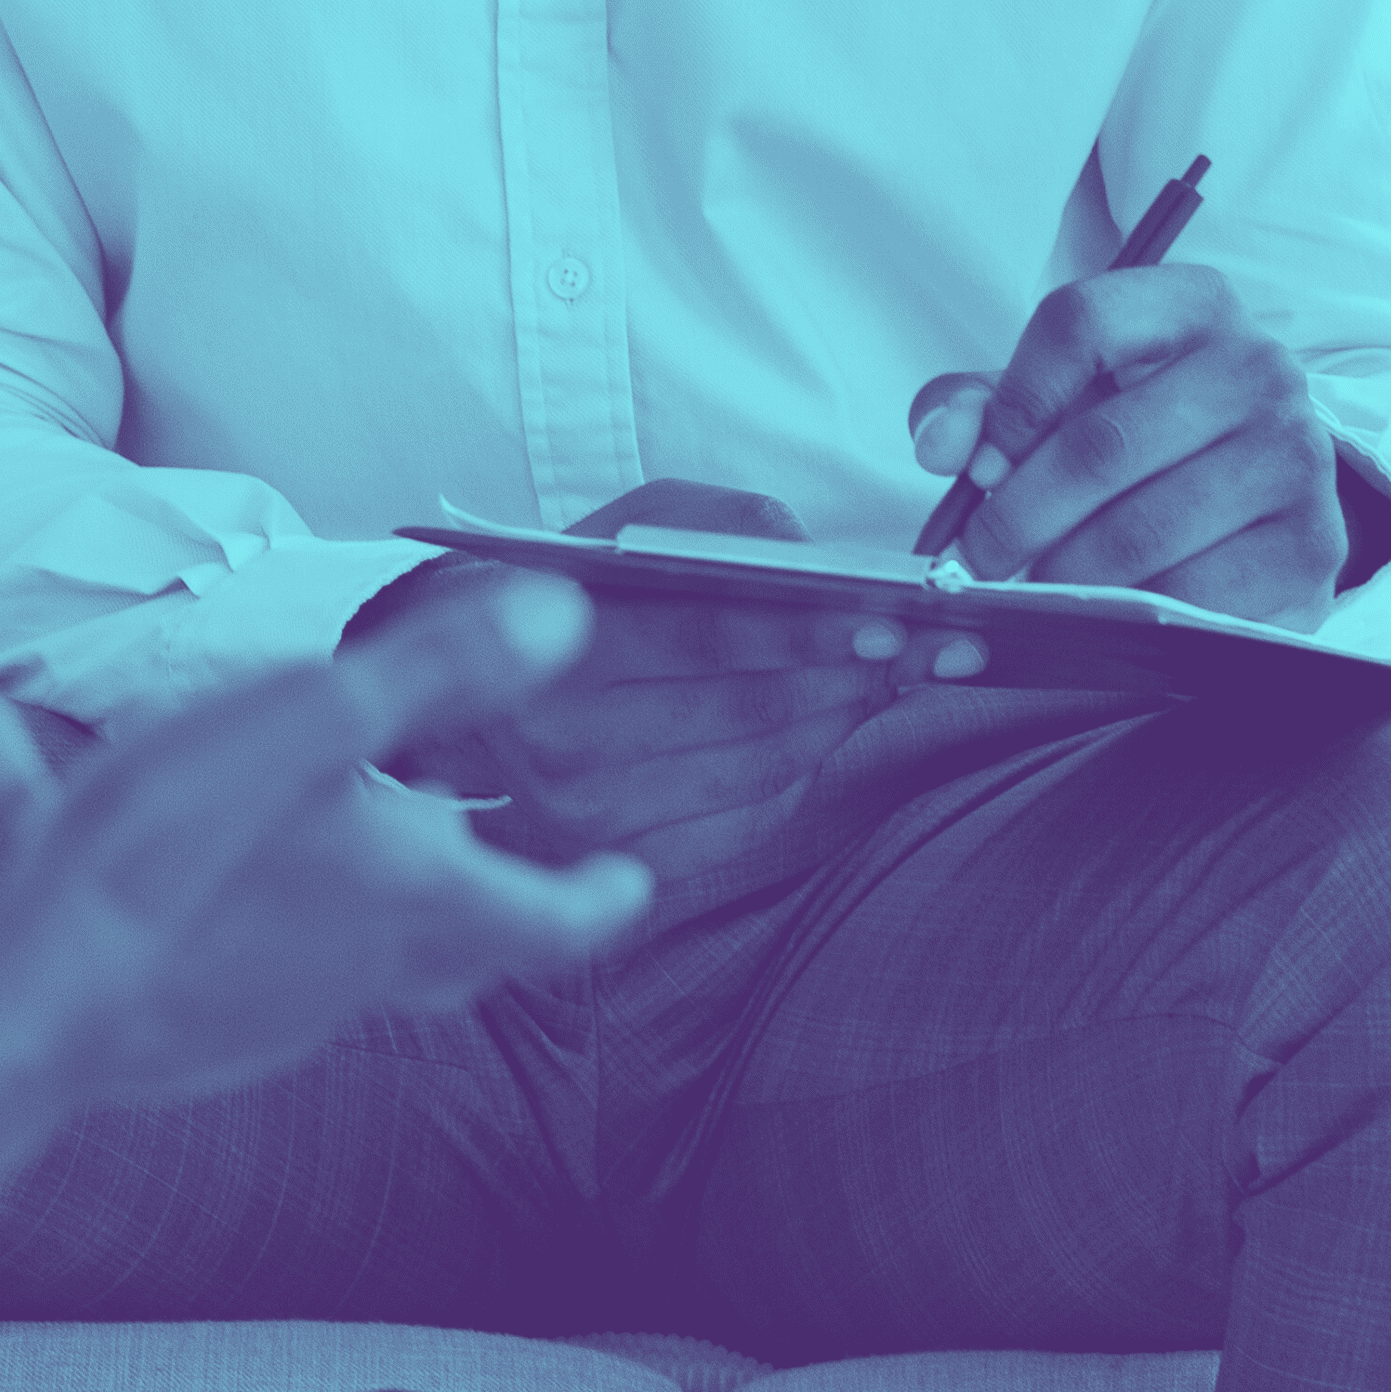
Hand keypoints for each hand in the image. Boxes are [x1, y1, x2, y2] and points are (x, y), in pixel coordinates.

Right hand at [0, 565, 657, 1111]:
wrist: (37, 1004)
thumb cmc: (178, 853)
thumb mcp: (312, 725)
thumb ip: (439, 670)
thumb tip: (562, 613)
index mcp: (412, 899)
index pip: (552, 920)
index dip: (599, 900)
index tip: (631, 884)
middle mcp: (363, 966)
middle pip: (463, 949)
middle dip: (496, 906)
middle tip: (515, 867)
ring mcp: (283, 1005)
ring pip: (364, 959)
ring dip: (379, 903)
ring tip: (357, 839)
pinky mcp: (206, 1022)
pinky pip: (254, 959)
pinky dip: (253, 909)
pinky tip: (184, 859)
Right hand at [384, 481, 948, 897]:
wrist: (454, 697)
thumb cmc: (557, 595)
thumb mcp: (620, 529)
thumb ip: (714, 524)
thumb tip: (817, 556)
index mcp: (554, 653)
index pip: (705, 638)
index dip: (809, 628)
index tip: (896, 615)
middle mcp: (563, 749)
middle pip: (746, 714)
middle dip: (854, 676)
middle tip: (937, 646)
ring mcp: (587, 823)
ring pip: (757, 773)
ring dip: (841, 723)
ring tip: (898, 678)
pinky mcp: (615, 866)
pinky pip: (742, 824)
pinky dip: (803, 774)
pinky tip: (833, 728)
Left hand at [910, 261, 1341, 631]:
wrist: (1261, 498)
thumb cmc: (1147, 436)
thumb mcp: (1066, 398)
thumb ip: (983, 405)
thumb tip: (944, 445)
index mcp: (1194, 305)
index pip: (1081, 322)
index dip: (1013, 400)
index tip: (981, 466)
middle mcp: (1259, 368)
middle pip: (1101, 444)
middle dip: (1018, 517)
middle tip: (979, 560)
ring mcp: (1295, 457)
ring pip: (1140, 533)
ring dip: (1066, 577)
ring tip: (1037, 589)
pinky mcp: (1311, 545)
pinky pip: (1192, 596)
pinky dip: (1130, 617)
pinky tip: (1108, 614)